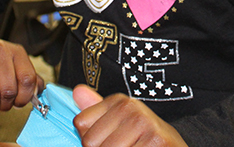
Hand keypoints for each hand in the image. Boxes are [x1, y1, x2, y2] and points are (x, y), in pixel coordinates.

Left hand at [73, 85, 187, 146]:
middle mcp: (132, 108)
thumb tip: (77, 91)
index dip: (92, 141)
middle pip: (91, 142)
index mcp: (119, 102)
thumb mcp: (122, 124)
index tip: (112, 140)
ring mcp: (144, 124)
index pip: (82, 124)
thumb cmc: (146, 141)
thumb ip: (97, 112)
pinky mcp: (156, 141)